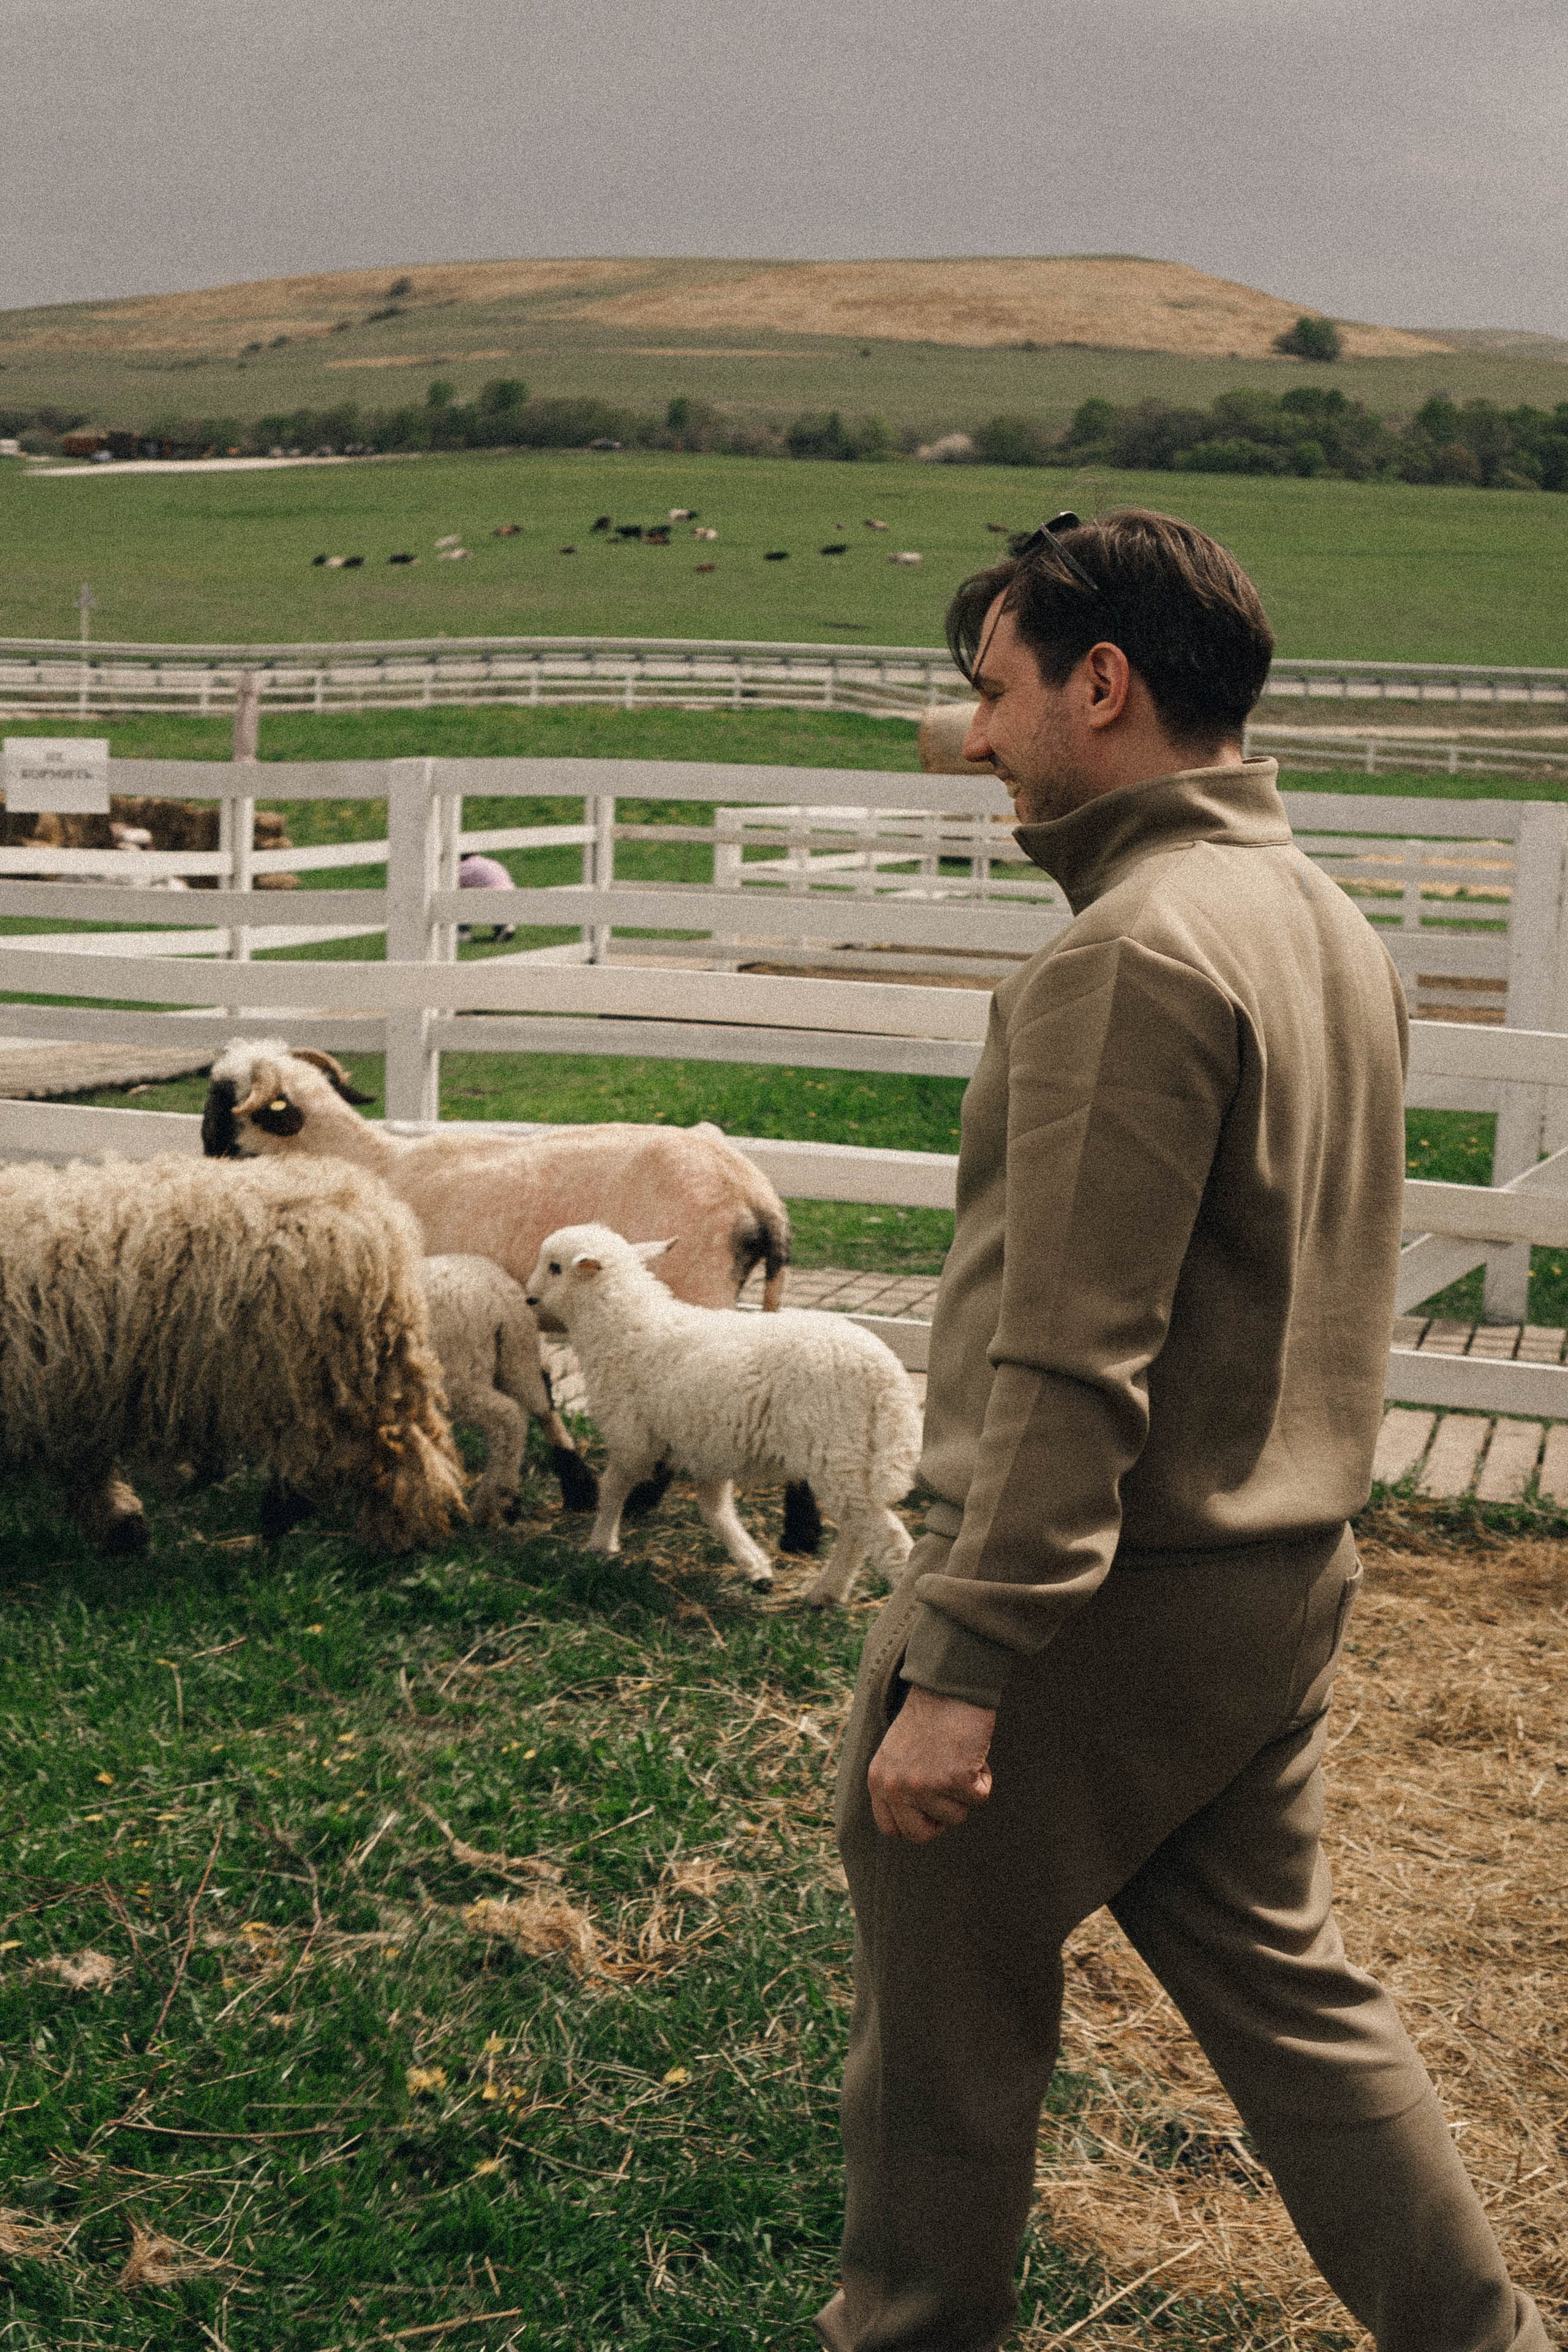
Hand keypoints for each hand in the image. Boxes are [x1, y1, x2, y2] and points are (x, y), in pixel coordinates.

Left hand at [868, 1684, 995, 1842]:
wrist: (949, 1686)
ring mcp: (924, 1786)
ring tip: (959, 1757)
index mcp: (878, 1780)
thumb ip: (899, 1785)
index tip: (930, 1811)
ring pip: (955, 1816)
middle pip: (920, 1835)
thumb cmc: (929, 1716)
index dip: (915, 1824)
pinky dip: (984, 1778)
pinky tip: (974, 1752)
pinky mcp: (955, 1780)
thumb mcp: (897, 1754)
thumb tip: (917, 1820)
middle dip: (941, 1819)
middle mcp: (896, 1787)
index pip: (890, 1828)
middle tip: (951, 1793)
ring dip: (965, 1792)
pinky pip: (980, 1797)